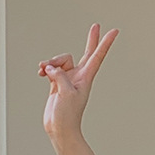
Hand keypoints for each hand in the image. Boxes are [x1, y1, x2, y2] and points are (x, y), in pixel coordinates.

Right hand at [38, 22, 117, 142]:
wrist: (59, 129)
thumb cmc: (67, 116)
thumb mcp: (65, 93)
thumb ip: (60, 76)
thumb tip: (50, 68)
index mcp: (86, 78)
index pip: (97, 56)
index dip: (105, 43)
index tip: (114, 31)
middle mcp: (79, 76)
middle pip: (85, 53)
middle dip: (91, 39)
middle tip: (96, 26)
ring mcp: (68, 79)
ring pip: (60, 60)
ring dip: (50, 63)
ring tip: (43, 71)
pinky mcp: (57, 83)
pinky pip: (51, 68)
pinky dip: (45, 68)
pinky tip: (40, 72)